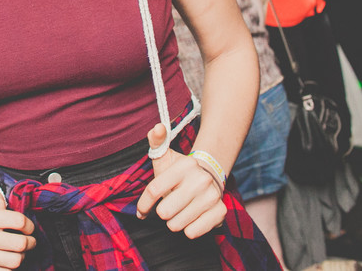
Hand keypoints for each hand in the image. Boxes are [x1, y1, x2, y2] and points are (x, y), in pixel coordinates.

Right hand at [0, 187, 34, 269]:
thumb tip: (2, 204)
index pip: (18, 221)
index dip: (28, 225)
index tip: (28, 228)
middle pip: (19, 244)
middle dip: (29, 242)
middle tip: (29, 241)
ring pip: (14, 261)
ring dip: (21, 256)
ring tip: (18, 252)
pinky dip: (9, 268)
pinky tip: (6, 261)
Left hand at [135, 124, 225, 238]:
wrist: (208, 178)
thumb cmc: (178, 172)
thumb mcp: (165, 157)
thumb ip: (156, 141)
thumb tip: (157, 127)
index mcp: (185, 166)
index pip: (154, 191)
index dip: (143, 204)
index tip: (141, 211)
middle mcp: (200, 180)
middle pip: (164, 211)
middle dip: (163, 211)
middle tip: (169, 204)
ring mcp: (212, 197)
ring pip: (176, 224)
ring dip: (174, 221)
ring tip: (180, 210)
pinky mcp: (220, 212)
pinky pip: (192, 232)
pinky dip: (188, 229)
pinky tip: (191, 217)